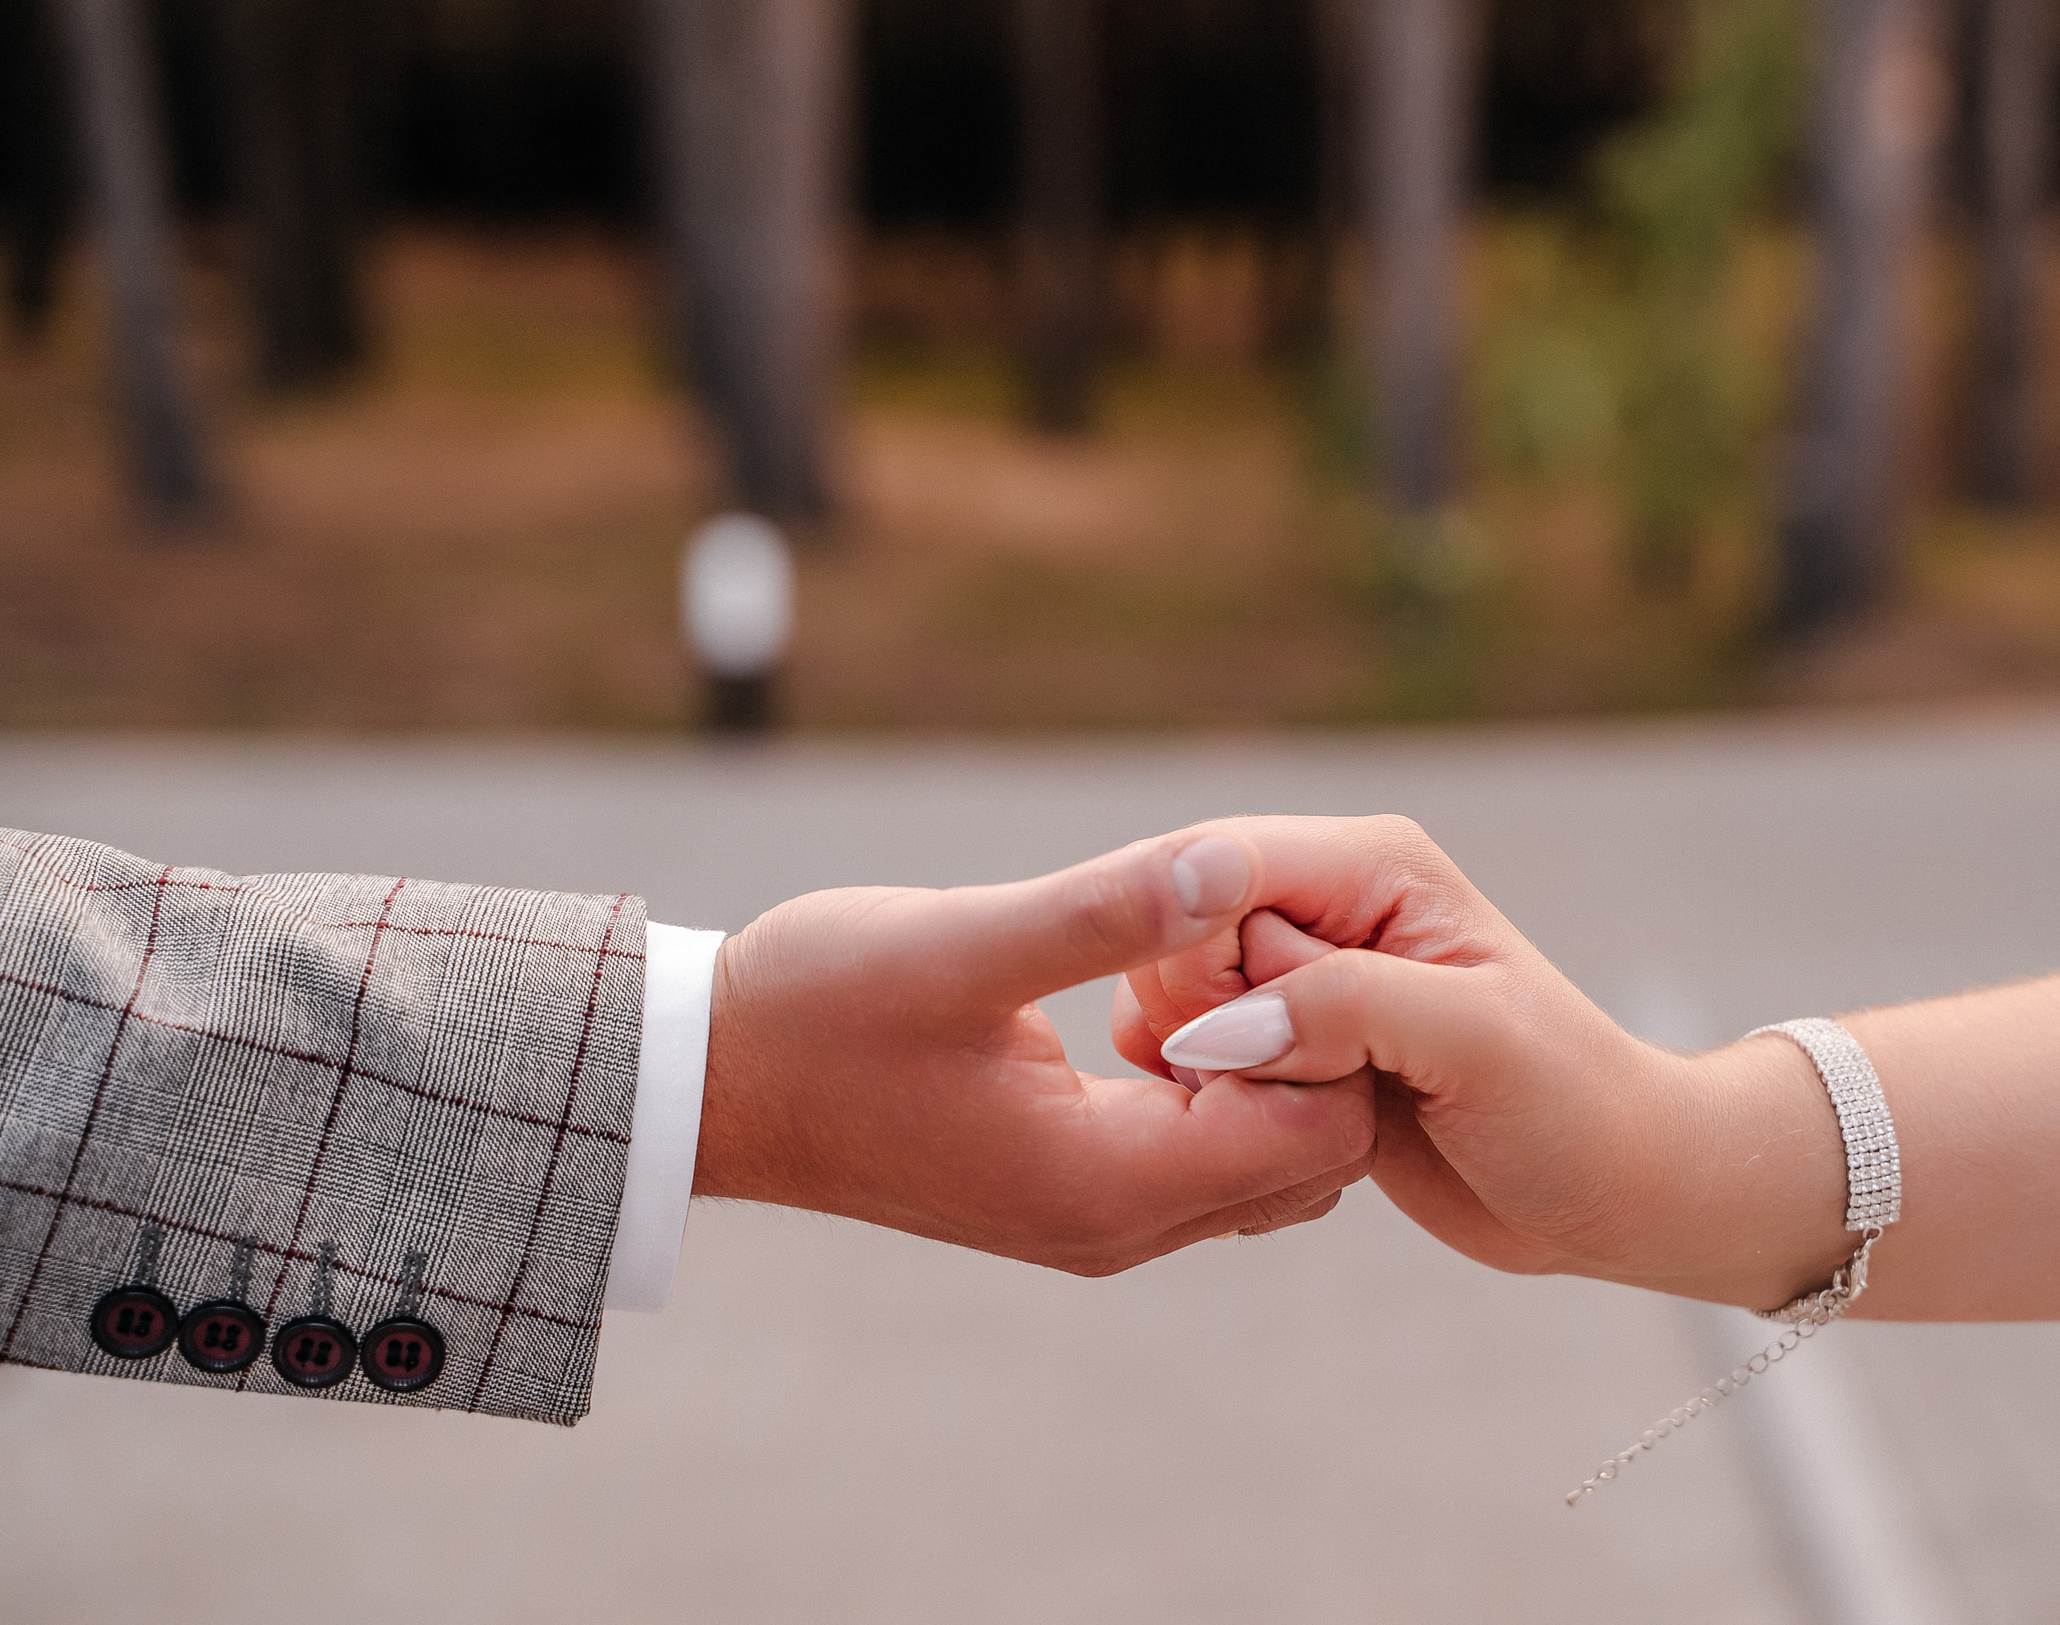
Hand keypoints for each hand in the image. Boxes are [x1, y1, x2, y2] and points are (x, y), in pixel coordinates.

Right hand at [695, 828, 1376, 1275]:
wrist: (708, 1083)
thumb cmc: (817, 1009)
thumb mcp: (961, 944)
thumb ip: (1107, 910)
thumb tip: (1235, 860)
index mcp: (1109, 1182)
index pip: (1323, 1130)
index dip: (1323, 1024)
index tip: (1252, 934)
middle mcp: (1121, 1226)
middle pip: (1318, 1156)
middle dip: (1312, 1046)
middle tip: (1235, 942)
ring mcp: (1099, 1222)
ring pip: (1270, 1161)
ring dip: (1265, 1064)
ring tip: (1191, 968)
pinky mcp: (1075, 1197)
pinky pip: (1208, 1157)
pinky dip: (1217, 1084)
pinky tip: (1153, 1000)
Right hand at [1114, 817, 1848, 1308]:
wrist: (1611, 1190)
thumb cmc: (1571, 1106)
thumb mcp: (1473, 1043)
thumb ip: (1343, 1009)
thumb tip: (1211, 1029)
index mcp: (1371, 866)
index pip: (1212, 870)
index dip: (1191, 952)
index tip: (1225, 1046)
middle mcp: (1327, 909)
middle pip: (1177, 941)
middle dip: (1209, 1026)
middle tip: (1301, 1088)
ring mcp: (1306, 985)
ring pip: (1176, 1010)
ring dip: (1216, 1081)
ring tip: (1309, 1118)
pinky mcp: (1294, 1054)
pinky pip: (1199, 1069)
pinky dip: (1221, 1116)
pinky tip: (1288, 1145)